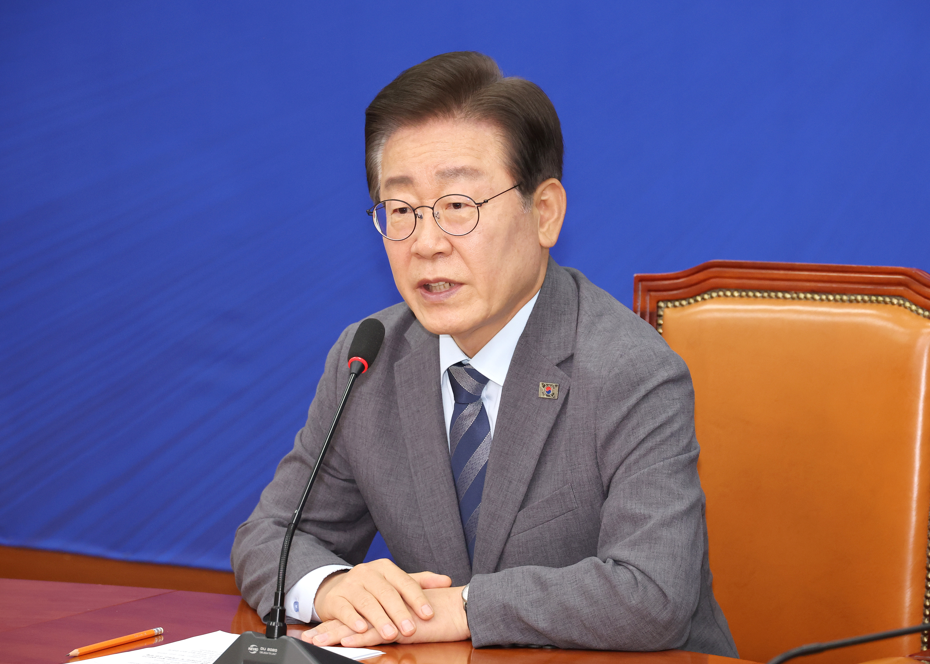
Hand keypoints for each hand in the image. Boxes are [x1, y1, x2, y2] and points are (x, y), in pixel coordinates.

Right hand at [303, 586, 469, 646]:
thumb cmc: (373, 588)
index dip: (417, 598)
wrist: (336, 588)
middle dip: (400, 612)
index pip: (404, 582)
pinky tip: (361, 628)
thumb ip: (420, 582)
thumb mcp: (395, 582)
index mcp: (385, 568)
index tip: (429, 614)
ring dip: (379, 619)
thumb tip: (447, 581)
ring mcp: (349, 584)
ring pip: (366, 602)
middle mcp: (367, 572)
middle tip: (411, 630)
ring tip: (391, 634)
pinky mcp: (334, 599)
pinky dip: (353, 619)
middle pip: (386, 592)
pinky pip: (344, 609)